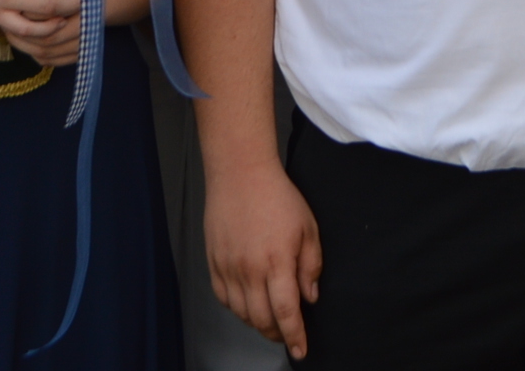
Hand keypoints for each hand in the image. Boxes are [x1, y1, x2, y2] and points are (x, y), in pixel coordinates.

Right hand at [205, 158, 321, 358]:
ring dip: (258, 323)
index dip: (295, 336)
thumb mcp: (308, 227)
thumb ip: (311, 265)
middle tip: (288, 334)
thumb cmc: (277, 196)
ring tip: (270, 320)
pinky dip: (237, 308)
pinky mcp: (213, 262)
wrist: (240, 173)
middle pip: (261, 319)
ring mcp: (228, 267)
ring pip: (241, 313)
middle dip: (277, 334)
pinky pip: (224, 298)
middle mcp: (249, 269)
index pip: (286, 312)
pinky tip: (248, 304)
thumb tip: (310, 296)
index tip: (301, 350)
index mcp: (277, 261)